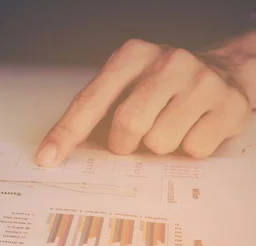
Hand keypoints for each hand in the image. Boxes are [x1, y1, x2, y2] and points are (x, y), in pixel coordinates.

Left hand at [35, 39, 252, 165]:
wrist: (225, 72)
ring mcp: (202, 81)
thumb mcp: (128, 86)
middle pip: (128, 126)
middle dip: (124, 144)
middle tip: (133, 139)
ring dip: (159, 147)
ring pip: (160, 143)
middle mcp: (168, 62)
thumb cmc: (162, 87)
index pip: (90, 100)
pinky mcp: (229, 105)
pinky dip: (188, 150)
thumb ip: (98, 113)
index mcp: (132, 56)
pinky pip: (193, 150)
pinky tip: (194, 128)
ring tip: (170, 126)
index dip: (66, 133)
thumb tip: (60, 153)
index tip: (47, 157)